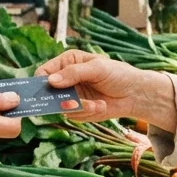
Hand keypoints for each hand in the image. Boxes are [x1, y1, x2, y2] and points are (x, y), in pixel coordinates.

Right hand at [38, 50, 172, 127]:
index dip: (41, 82)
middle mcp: (66, 79)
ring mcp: (71, 95)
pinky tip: (100, 106)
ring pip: (60, 106)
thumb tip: (51, 81)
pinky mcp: (78, 110)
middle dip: (60, 99)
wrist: (134, 94)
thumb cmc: (118, 74)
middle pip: (48, 92)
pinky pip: (73, 115)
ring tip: (96, 104)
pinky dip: (87, 112)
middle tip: (72, 103)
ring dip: (79, 107)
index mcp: (67, 62)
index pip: (44, 71)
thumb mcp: (97, 68)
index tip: (47, 91)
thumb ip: (74, 73)